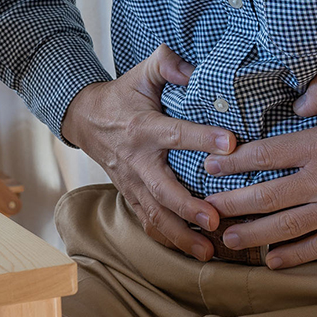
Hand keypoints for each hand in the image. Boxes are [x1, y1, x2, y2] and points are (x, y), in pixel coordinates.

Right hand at [61, 44, 236, 260]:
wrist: (85, 119)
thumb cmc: (123, 95)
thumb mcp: (142, 73)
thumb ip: (167, 64)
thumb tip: (193, 69)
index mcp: (143, 128)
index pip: (176, 134)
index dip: (203, 138)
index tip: (231, 144)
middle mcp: (137, 160)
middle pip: (162, 189)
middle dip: (188, 207)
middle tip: (215, 220)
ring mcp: (131, 183)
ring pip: (154, 215)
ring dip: (180, 235)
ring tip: (208, 251)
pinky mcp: (130, 195)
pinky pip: (148, 222)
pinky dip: (168, 240)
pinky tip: (191, 252)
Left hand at [203, 74, 316, 268]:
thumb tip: (297, 99)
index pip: (265, 154)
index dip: (234, 161)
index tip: (211, 167)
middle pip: (266, 196)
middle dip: (232, 204)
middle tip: (207, 211)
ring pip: (287, 226)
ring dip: (254, 234)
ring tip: (228, 241)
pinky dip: (295, 256)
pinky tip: (274, 262)